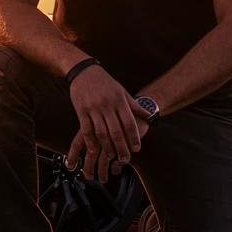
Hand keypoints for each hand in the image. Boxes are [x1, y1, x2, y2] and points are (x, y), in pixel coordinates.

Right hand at [66, 67, 149, 182]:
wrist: (84, 71)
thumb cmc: (105, 83)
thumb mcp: (122, 91)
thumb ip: (134, 106)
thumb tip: (150, 115)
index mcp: (119, 100)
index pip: (129, 122)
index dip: (133, 136)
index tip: (137, 149)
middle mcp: (107, 105)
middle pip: (116, 130)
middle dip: (122, 147)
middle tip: (126, 159)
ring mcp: (93, 108)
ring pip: (101, 132)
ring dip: (107, 147)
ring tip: (112, 157)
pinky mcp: (81, 111)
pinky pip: (86, 129)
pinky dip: (90, 141)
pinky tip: (94, 151)